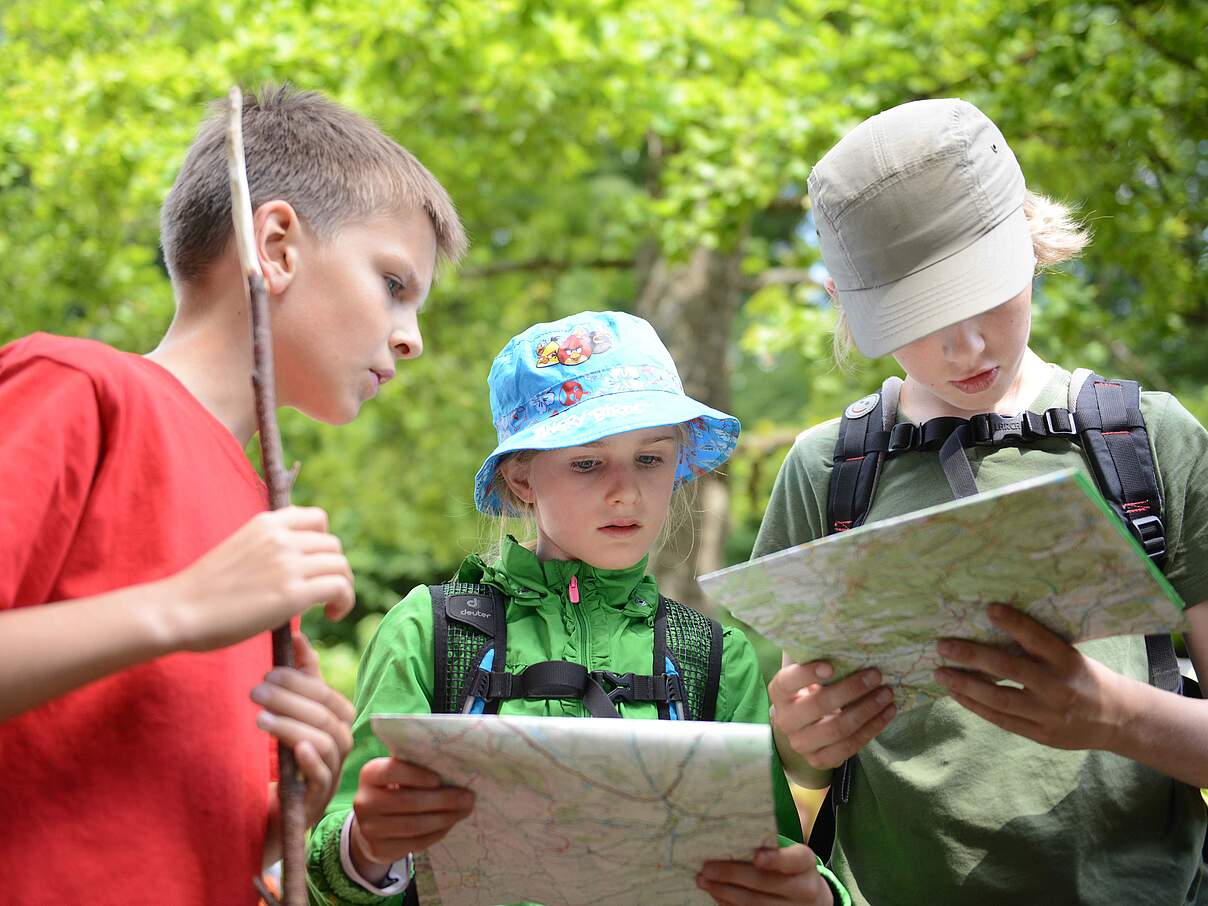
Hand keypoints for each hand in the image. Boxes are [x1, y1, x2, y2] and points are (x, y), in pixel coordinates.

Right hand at [164, 506, 354, 650]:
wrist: (178, 611)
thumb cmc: (203, 590)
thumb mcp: (239, 550)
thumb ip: (268, 548)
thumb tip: (295, 563)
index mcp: (266, 523)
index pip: (317, 519)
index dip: (324, 543)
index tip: (315, 566)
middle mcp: (281, 538)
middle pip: (333, 546)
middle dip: (333, 570)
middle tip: (322, 595)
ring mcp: (288, 564)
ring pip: (341, 566)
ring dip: (343, 587)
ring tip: (328, 608)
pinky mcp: (292, 593)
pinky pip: (340, 587)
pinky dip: (344, 602)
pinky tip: (330, 616)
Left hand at [253, 634, 354, 824]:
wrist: (273, 813)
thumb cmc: (285, 757)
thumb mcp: (294, 714)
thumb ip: (301, 679)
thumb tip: (298, 637)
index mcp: (339, 723)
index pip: (328, 695)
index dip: (301, 681)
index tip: (269, 673)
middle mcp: (341, 746)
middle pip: (326, 717)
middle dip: (291, 701)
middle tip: (256, 691)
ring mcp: (332, 774)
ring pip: (325, 743)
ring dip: (293, 727)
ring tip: (260, 719)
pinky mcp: (317, 800)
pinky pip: (323, 778)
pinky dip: (312, 761)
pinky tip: (295, 749)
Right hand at [349, 759, 474, 881]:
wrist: (371, 824)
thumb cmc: (394, 790)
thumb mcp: (398, 775)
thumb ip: (418, 770)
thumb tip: (456, 772)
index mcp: (370, 774)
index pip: (392, 771)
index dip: (417, 775)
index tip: (439, 779)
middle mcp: (364, 801)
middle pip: (407, 801)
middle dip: (443, 800)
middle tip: (468, 797)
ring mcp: (369, 829)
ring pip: (414, 825)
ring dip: (444, 818)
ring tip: (464, 811)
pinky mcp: (379, 850)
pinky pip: (415, 842)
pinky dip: (437, 833)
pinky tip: (449, 825)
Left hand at [699, 844, 833, 904]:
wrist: (811, 901)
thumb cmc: (791, 868)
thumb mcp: (791, 853)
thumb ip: (771, 843)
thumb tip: (737, 830)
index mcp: (805, 863)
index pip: (794, 860)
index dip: (775, 859)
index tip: (756, 857)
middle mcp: (803, 888)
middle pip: (765, 882)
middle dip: (732, 875)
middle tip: (707, 868)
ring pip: (755, 903)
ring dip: (725, 892)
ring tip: (704, 881)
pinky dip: (730, 904)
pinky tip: (716, 894)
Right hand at [768, 661, 895, 771]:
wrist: (804, 728)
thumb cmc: (809, 690)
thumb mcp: (806, 672)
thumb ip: (814, 656)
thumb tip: (839, 633)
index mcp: (779, 693)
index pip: (787, 682)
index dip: (807, 674)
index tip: (831, 665)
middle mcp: (786, 720)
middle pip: (819, 705)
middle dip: (851, 689)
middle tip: (876, 675)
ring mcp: (802, 744)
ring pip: (838, 728)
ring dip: (867, 710)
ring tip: (887, 694)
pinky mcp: (820, 760)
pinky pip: (850, 746)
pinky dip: (873, 728)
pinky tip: (887, 712)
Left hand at [934, 603, 1127, 750]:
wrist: (1118, 719)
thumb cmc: (1084, 676)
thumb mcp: (1070, 656)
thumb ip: (1038, 648)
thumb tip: (990, 627)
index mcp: (1068, 661)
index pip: (1037, 639)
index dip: (1013, 623)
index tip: (988, 608)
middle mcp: (1058, 687)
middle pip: (1009, 669)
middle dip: (972, 657)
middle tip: (942, 646)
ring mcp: (1049, 714)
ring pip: (999, 699)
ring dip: (964, 685)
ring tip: (940, 673)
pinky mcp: (1041, 735)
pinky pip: (1001, 720)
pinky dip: (975, 706)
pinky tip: (956, 694)